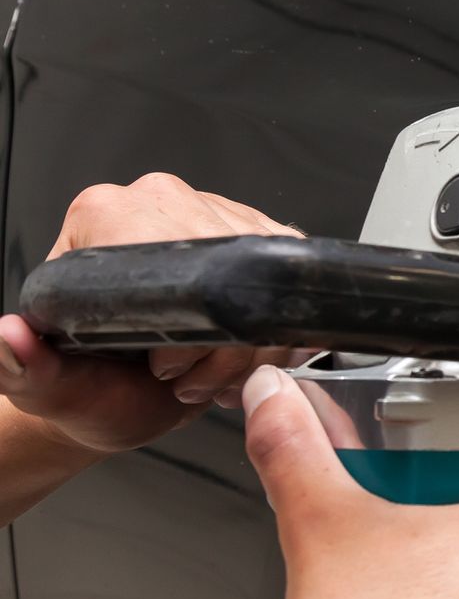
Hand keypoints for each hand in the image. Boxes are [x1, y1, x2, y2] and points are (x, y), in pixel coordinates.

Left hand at [0, 172, 303, 457]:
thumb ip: (18, 368)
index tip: (163, 359)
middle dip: (221, 341)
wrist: (122, 398)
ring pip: (266, 275)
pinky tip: (240, 352)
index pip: (171, 249)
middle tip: (186, 375)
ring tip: (209, 369)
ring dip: (252, 342)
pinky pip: (290, 279)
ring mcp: (215, 211)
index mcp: (102, 216)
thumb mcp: (46, 389)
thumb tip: (6, 337)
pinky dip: (275, 332)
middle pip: (227, 264)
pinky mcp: (258, 232)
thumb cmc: (87, 385)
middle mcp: (159, 200)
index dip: (180, 316)